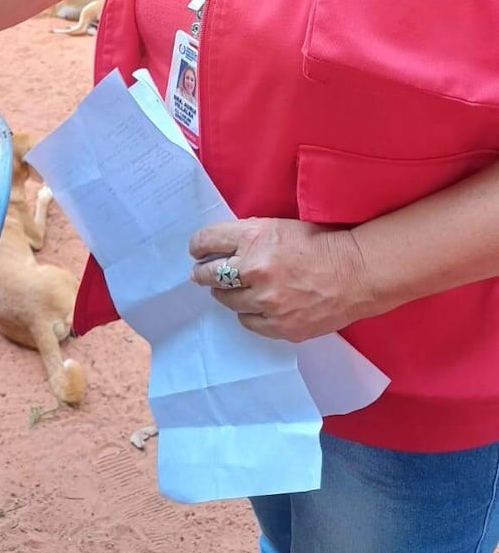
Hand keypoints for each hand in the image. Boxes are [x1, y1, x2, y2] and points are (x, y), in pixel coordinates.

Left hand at [189, 217, 366, 341]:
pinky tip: (256, 305)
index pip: (206, 241)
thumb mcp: (278, 227)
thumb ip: (248, 237)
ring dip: (226, 294)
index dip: (198, 246)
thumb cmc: (319, 243)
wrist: (355, 273)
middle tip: (202, 274)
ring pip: (226, 300)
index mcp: (254, 237)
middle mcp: (254, 268)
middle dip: (203, 273)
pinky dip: (248, 313)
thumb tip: (218, 249)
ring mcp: (266, 301)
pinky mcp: (279, 325)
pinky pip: (247, 321)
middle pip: (209, 274)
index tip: (197, 251)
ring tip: (233, 290)